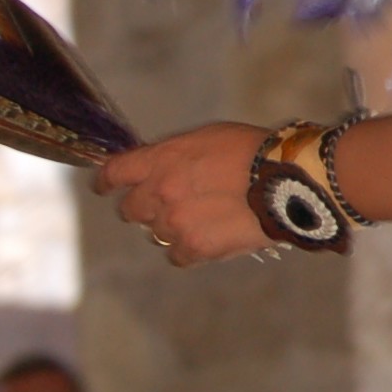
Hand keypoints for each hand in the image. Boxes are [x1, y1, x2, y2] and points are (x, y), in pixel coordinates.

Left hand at [95, 123, 270, 265]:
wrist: (286, 180)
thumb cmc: (253, 150)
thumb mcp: (210, 137)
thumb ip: (176, 154)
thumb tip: (159, 168)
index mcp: (162, 160)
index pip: (115, 172)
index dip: (107, 180)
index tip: (105, 186)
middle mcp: (159, 193)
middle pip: (130, 209)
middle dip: (145, 206)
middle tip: (170, 202)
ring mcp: (174, 224)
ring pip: (155, 233)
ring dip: (173, 226)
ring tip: (204, 217)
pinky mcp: (193, 248)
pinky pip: (177, 254)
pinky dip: (190, 247)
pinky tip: (211, 235)